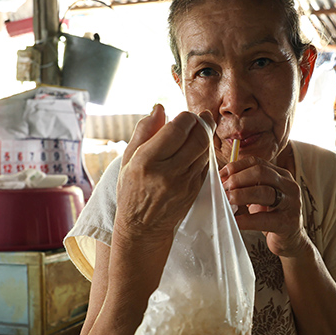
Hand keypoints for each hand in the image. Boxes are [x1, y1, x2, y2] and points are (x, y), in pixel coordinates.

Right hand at [115, 105, 214, 240]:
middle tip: (199, 117)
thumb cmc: (131, 190)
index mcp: (147, 161)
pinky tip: (197, 149)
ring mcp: (185, 183)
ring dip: (205, 136)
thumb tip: (159, 107)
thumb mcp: (129, 159)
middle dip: (201, 122)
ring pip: (205, 150)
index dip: (186, 117)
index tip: (184, 115)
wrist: (143, 227)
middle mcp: (168, 172)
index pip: (177, 130)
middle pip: (197, 138)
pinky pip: (206, 164)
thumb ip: (144, 131)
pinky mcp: (195, 190)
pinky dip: (204, 152)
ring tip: (198, 130)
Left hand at [220, 156, 308, 257]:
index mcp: (281, 175)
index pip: (257, 162)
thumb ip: (248, 185)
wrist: (291, 239)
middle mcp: (289, 186)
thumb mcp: (262, 196)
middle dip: (238, 179)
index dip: (236, 167)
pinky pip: (264, 219)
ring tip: (227, 201)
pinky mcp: (287, 223)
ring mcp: (291, 204)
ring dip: (241, 195)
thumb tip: (222, 179)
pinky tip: (235, 221)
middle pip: (261, 172)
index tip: (221, 175)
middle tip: (224, 188)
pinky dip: (246, 220)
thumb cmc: (272, 216)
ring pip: (265, 192)